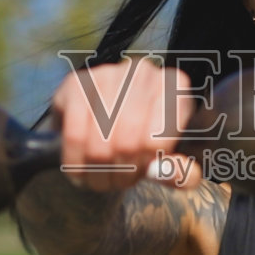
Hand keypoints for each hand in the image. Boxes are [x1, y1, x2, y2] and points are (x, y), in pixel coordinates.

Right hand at [50, 58, 203, 192]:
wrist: (105, 121)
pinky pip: (74, 135)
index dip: (146, 164)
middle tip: (119, 181)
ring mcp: (107, 74)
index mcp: (174, 86)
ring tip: (101, 178)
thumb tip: (171, 173)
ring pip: (99, 140)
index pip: (158, 139)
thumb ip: (180, 173)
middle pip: (127, 140)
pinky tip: (80, 168)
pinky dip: (76, 161)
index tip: (143, 172)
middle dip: (121, 171)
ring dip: (98, 171)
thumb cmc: (143, 138)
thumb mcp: (169, 158)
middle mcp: (142, 72)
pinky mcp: (76, 84)